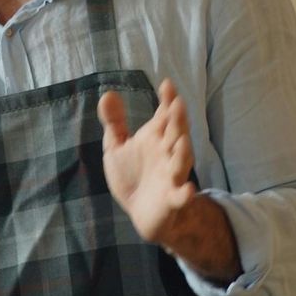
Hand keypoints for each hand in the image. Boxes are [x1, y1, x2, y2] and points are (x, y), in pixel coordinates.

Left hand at [97, 78, 197, 246]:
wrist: (140, 210)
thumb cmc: (132, 175)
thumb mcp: (117, 147)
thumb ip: (114, 122)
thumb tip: (107, 93)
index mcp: (155, 138)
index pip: (165, 116)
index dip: (168, 101)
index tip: (167, 84)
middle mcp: (167, 153)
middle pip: (176, 134)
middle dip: (178, 120)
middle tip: (177, 104)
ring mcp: (172, 175)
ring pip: (182, 160)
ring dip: (183, 150)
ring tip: (182, 138)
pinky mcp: (172, 198)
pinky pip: (181, 196)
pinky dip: (185, 193)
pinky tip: (188, 190)